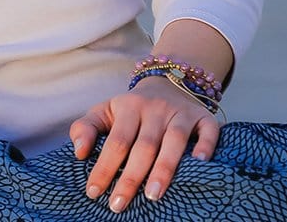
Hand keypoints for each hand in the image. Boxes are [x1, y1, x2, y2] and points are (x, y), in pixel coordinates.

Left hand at [69, 76, 219, 211]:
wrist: (167, 81)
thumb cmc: (131, 110)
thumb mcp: (105, 112)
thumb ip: (86, 128)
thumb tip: (79, 152)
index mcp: (129, 106)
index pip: (116, 140)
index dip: (104, 167)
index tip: (93, 193)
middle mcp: (156, 108)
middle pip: (144, 145)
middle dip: (131, 177)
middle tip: (118, 205)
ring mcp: (181, 112)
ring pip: (174, 139)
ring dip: (164, 167)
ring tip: (153, 195)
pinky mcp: (203, 117)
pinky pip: (208, 131)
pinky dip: (205, 146)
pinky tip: (199, 164)